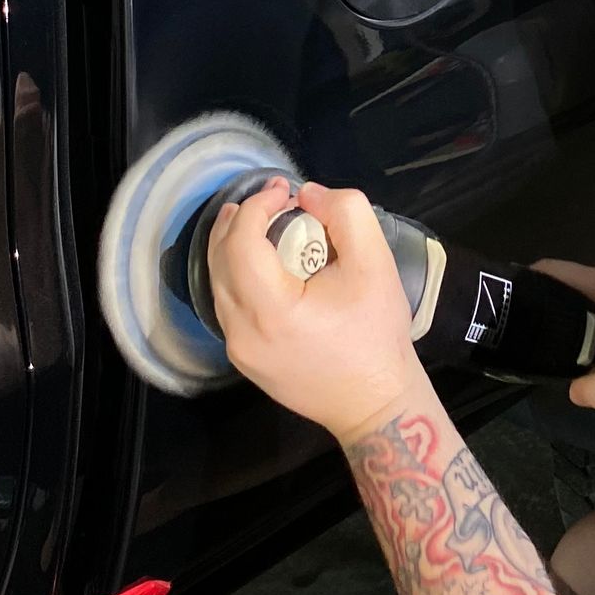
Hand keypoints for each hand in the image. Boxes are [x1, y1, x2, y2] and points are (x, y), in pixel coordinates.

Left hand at [207, 178, 427, 443]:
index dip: (257, 206)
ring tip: (260, 223)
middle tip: (268, 198)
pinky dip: (239, 275)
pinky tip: (264, 265)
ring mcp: (238, 350)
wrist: (375, 403)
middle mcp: (241, 332)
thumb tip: (307, 195)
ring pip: (218, 284)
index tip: (286, 191)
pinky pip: (229, 305)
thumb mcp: (376, 264)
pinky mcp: (244, 360)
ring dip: (234, 247)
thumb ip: (346, 213)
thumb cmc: (376, 335)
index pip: (241, 242)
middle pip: (220, 261)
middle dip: (239, 220)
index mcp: (270, 310)